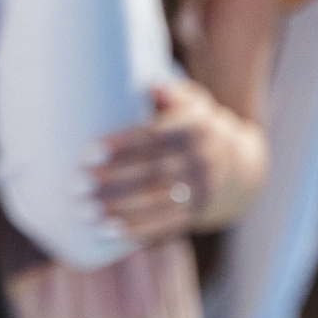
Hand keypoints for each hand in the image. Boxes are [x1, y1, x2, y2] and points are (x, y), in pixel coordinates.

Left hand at [86, 79, 269, 242]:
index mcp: (194, 128)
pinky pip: (166, 224)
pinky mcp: (196, 213)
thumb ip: (171, 93)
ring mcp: (199, 191)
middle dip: (110, 181)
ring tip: (84, 212)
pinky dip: (137, 229)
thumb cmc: (197, 126)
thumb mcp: (193, 101)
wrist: (242, 166)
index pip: (151, 137)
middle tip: (75, 186)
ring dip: (118, 209)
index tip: (86, 153)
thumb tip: (152, 87)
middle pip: (149, 172)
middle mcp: (200, 160)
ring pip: (155, 202)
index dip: (119, 146)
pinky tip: (108, 231)